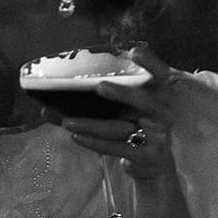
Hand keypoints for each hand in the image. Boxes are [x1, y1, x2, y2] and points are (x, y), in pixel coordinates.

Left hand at [60, 45, 182, 214]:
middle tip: (100, 86)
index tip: (135, 51)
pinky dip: (95, 143)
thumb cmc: (134, 129)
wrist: (151, 166)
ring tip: (66, 121)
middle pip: (144, 101)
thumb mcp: (126, 112)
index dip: (151, 63)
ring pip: (120, 128)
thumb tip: (56, 95)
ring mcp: (157, 137)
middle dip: (122, 94)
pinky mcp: (146, 157)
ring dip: (91, 124)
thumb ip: (103, 100)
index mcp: (158, 97)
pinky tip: (76, 137)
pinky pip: (117, 148)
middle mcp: (161, 114)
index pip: (160, 76)